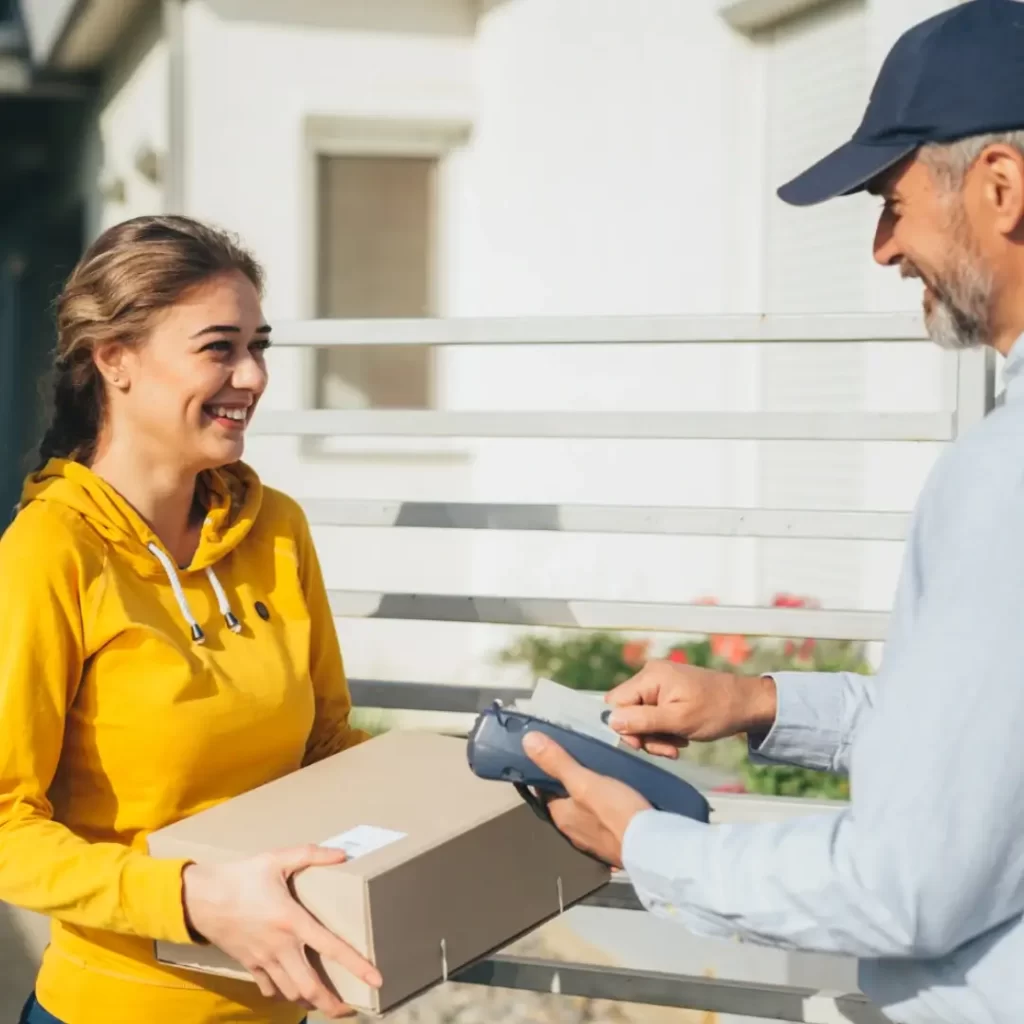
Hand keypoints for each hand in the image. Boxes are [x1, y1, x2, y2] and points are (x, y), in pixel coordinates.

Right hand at [182, 845, 381, 1018]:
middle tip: (350, 1008)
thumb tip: (342, 853)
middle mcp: (281, 947)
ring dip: (310, 1000)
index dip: (357, 966)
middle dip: (332, 1003)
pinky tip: (291, 989)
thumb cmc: (241, 876)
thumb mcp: (277, 859)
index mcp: (292, 921)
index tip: (376, 980)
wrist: (200, 898)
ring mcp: (264, 959)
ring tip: (326, 1001)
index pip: (332, 948)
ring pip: (291, 993)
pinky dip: (282, 993)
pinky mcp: (249, 964)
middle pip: (310, 987)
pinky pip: (269, 988)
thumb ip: (311, 854)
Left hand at [522, 732, 650, 867]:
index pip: (545, 791)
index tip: (556, 752)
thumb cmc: (615, 812)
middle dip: (571, 784)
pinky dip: (606, 810)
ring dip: (589, 798)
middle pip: (566, 801)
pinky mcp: (614, 844)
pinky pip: (604, 822)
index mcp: (561, 817)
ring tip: (602, 775)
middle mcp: (573, 832)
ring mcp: (594, 841)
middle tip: (584, 760)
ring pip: (585, 812)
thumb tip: (526, 740)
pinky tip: (618, 799)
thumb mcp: (584, 781)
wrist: (652, 847)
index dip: (548, 772)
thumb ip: (558, 762)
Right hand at [604, 660, 776, 757]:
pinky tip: (680, 737)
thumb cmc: (716, 711)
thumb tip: (610, 721)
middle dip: (644, 735)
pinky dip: (663, 729)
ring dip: (656, 735)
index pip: (615, 703)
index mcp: (650, 676)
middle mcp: (650, 675)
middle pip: (627, 711)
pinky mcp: (668, 691)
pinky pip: (653, 713)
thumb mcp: (678, 720)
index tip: (644, 745)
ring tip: (677, 744)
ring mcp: (660, 682)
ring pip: (640, 716)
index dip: (624, 727)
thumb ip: (643, 720)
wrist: (747, 704)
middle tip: (668, 749)